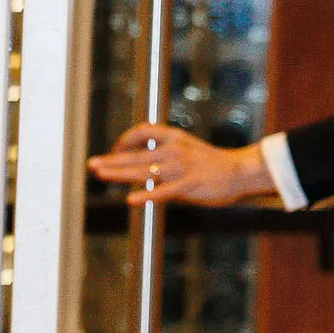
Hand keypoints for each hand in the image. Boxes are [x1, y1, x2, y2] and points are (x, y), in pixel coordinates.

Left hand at [89, 124, 273, 207]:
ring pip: (144, 171)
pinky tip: (130, 201)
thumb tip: (143, 163)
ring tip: (101, 176)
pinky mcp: (189, 186)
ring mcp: (181, 168)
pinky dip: (146, 195)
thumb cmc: (214, 164)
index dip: (124, 140)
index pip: (141, 131)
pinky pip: (163, 191)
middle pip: (136, 154)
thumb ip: (166, 153)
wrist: (241, 171)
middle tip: (92, 165)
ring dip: (120, 174)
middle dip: (111, 160)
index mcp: (174, 137)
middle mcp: (175, 150)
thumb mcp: (188, 149)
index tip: (113, 152)